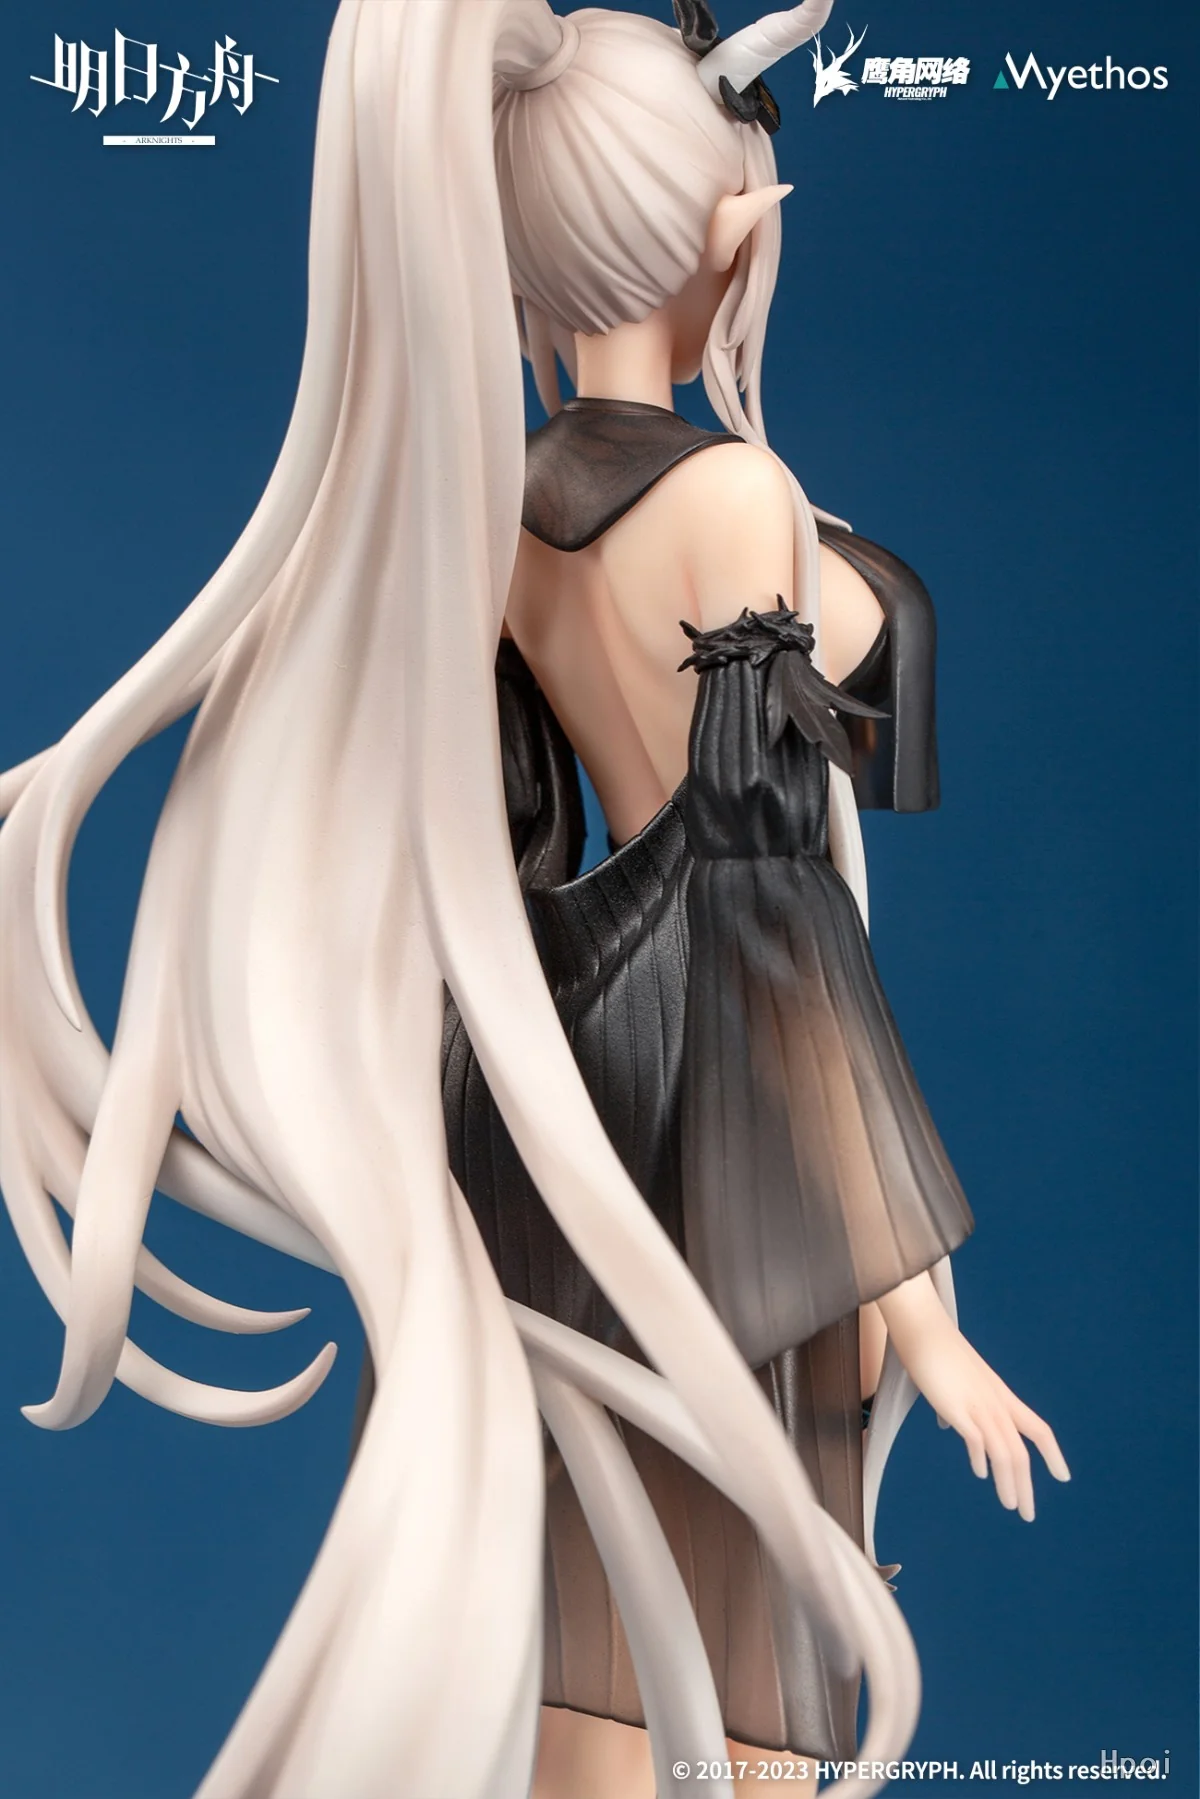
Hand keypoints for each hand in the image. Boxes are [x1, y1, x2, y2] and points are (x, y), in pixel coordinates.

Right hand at [876, 1274, 1070, 1520]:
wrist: (923, 1328)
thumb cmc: (936, 1353)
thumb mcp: (958, 1382)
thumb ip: (957, 1406)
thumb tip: (951, 1426)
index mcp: (1001, 1396)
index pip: (1037, 1428)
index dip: (1052, 1453)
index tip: (1063, 1477)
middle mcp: (996, 1402)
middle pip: (1021, 1450)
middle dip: (1026, 1484)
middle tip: (1028, 1514)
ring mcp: (977, 1404)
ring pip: (1004, 1450)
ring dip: (1009, 1482)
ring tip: (1010, 1505)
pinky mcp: (956, 1405)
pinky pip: (976, 1436)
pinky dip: (981, 1457)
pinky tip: (981, 1473)